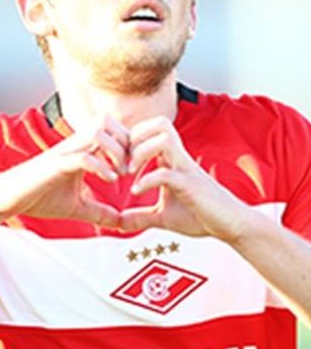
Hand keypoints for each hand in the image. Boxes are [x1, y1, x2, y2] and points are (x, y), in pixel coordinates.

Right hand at [0, 115, 129, 227]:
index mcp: (80, 149)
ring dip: (116, 152)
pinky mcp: (56, 165)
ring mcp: (65, 152)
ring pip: (98, 132)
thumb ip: (99, 211)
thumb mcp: (77, 207)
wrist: (8, 199)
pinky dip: (101, 167)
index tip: (133, 167)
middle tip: (130, 168)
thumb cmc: (38, 197)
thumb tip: (121, 222)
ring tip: (121, 174)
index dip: (127, 143)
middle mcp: (73, 145)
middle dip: (125, 143)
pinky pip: (84, 157)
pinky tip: (110, 181)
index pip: (111, 129)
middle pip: (107, 121)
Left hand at [120, 116, 251, 241]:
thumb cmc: (200, 216)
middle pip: (159, 123)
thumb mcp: (163, 217)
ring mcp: (186, 169)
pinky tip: (136, 192)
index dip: (130, 140)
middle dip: (134, 139)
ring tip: (129, 173)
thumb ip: (141, 216)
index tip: (118, 162)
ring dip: (140, 152)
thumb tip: (118, 223)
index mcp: (173, 160)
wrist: (230, 225)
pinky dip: (147, 180)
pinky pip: (166, 173)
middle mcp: (180, 158)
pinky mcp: (190, 185)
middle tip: (122, 163)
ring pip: (164, 138)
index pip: (151, 130)